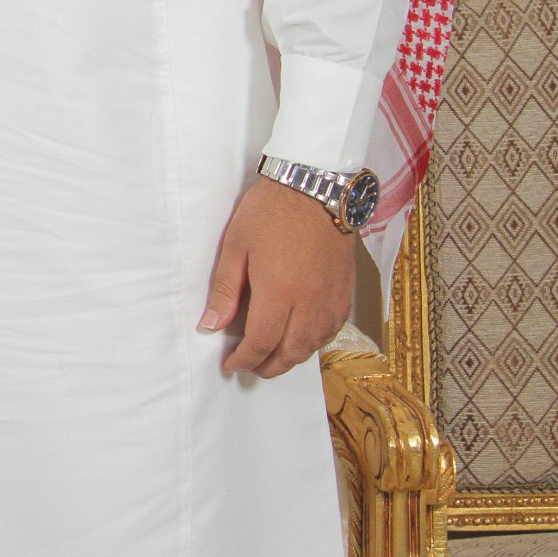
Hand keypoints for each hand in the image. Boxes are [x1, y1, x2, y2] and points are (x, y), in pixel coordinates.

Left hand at [201, 176, 358, 376]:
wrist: (316, 188)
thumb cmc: (270, 213)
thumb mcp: (236, 246)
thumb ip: (225, 290)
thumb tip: (211, 326)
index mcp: (279, 293)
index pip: (261, 343)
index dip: (244, 359)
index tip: (231, 364)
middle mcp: (310, 303)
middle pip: (290, 352)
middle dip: (268, 367)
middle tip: (250, 367)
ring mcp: (332, 299)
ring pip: (314, 346)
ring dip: (292, 358)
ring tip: (272, 359)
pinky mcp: (346, 292)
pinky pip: (332, 331)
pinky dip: (315, 343)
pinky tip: (301, 339)